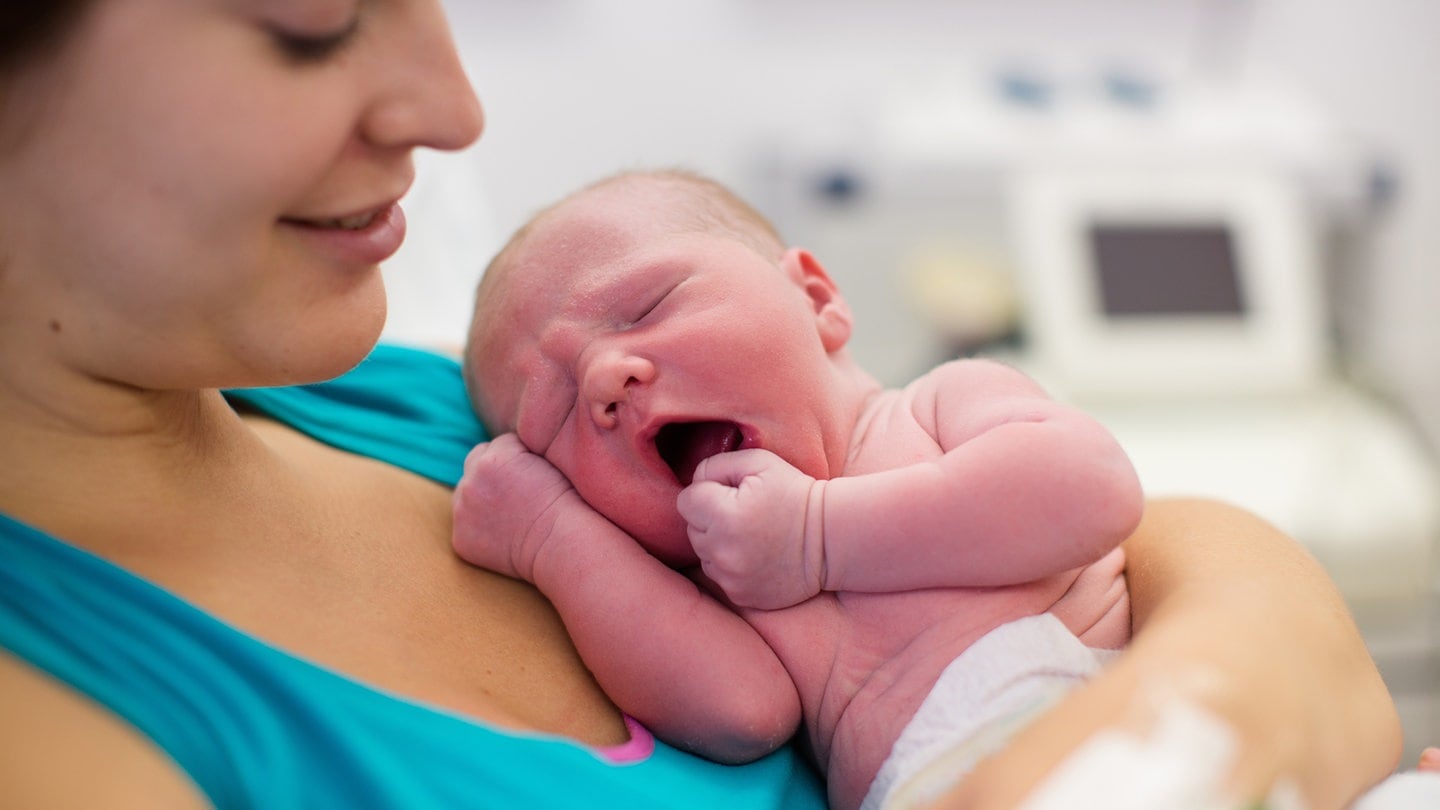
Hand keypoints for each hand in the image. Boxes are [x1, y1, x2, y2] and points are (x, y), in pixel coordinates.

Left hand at [451, 433, 585, 582]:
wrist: (560, 543)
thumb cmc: (563, 501)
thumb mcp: (545, 458)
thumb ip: (518, 449)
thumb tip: (507, 449)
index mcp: (491, 459)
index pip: (499, 444)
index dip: (518, 456)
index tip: (533, 472)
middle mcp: (470, 483)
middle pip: (476, 462)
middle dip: (492, 471)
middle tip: (517, 489)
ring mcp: (462, 512)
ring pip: (467, 491)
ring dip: (482, 496)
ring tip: (511, 511)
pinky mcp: (461, 538)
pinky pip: (466, 522)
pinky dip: (480, 526)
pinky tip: (504, 531)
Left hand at [677, 448, 824, 609]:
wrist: (829, 540)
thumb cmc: (794, 494)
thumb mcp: (759, 462)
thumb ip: (715, 465)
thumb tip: (694, 481)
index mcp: (725, 515)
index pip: (686, 501)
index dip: (707, 493)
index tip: (732, 495)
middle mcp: (724, 551)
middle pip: (692, 528)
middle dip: (711, 519)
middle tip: (746, 515)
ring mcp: (731, 578)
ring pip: (704, 554)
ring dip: (719, 543)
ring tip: (752, 536)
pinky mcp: (740, 596)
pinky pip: (719, 576)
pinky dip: (731, 566)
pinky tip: (756, 556)